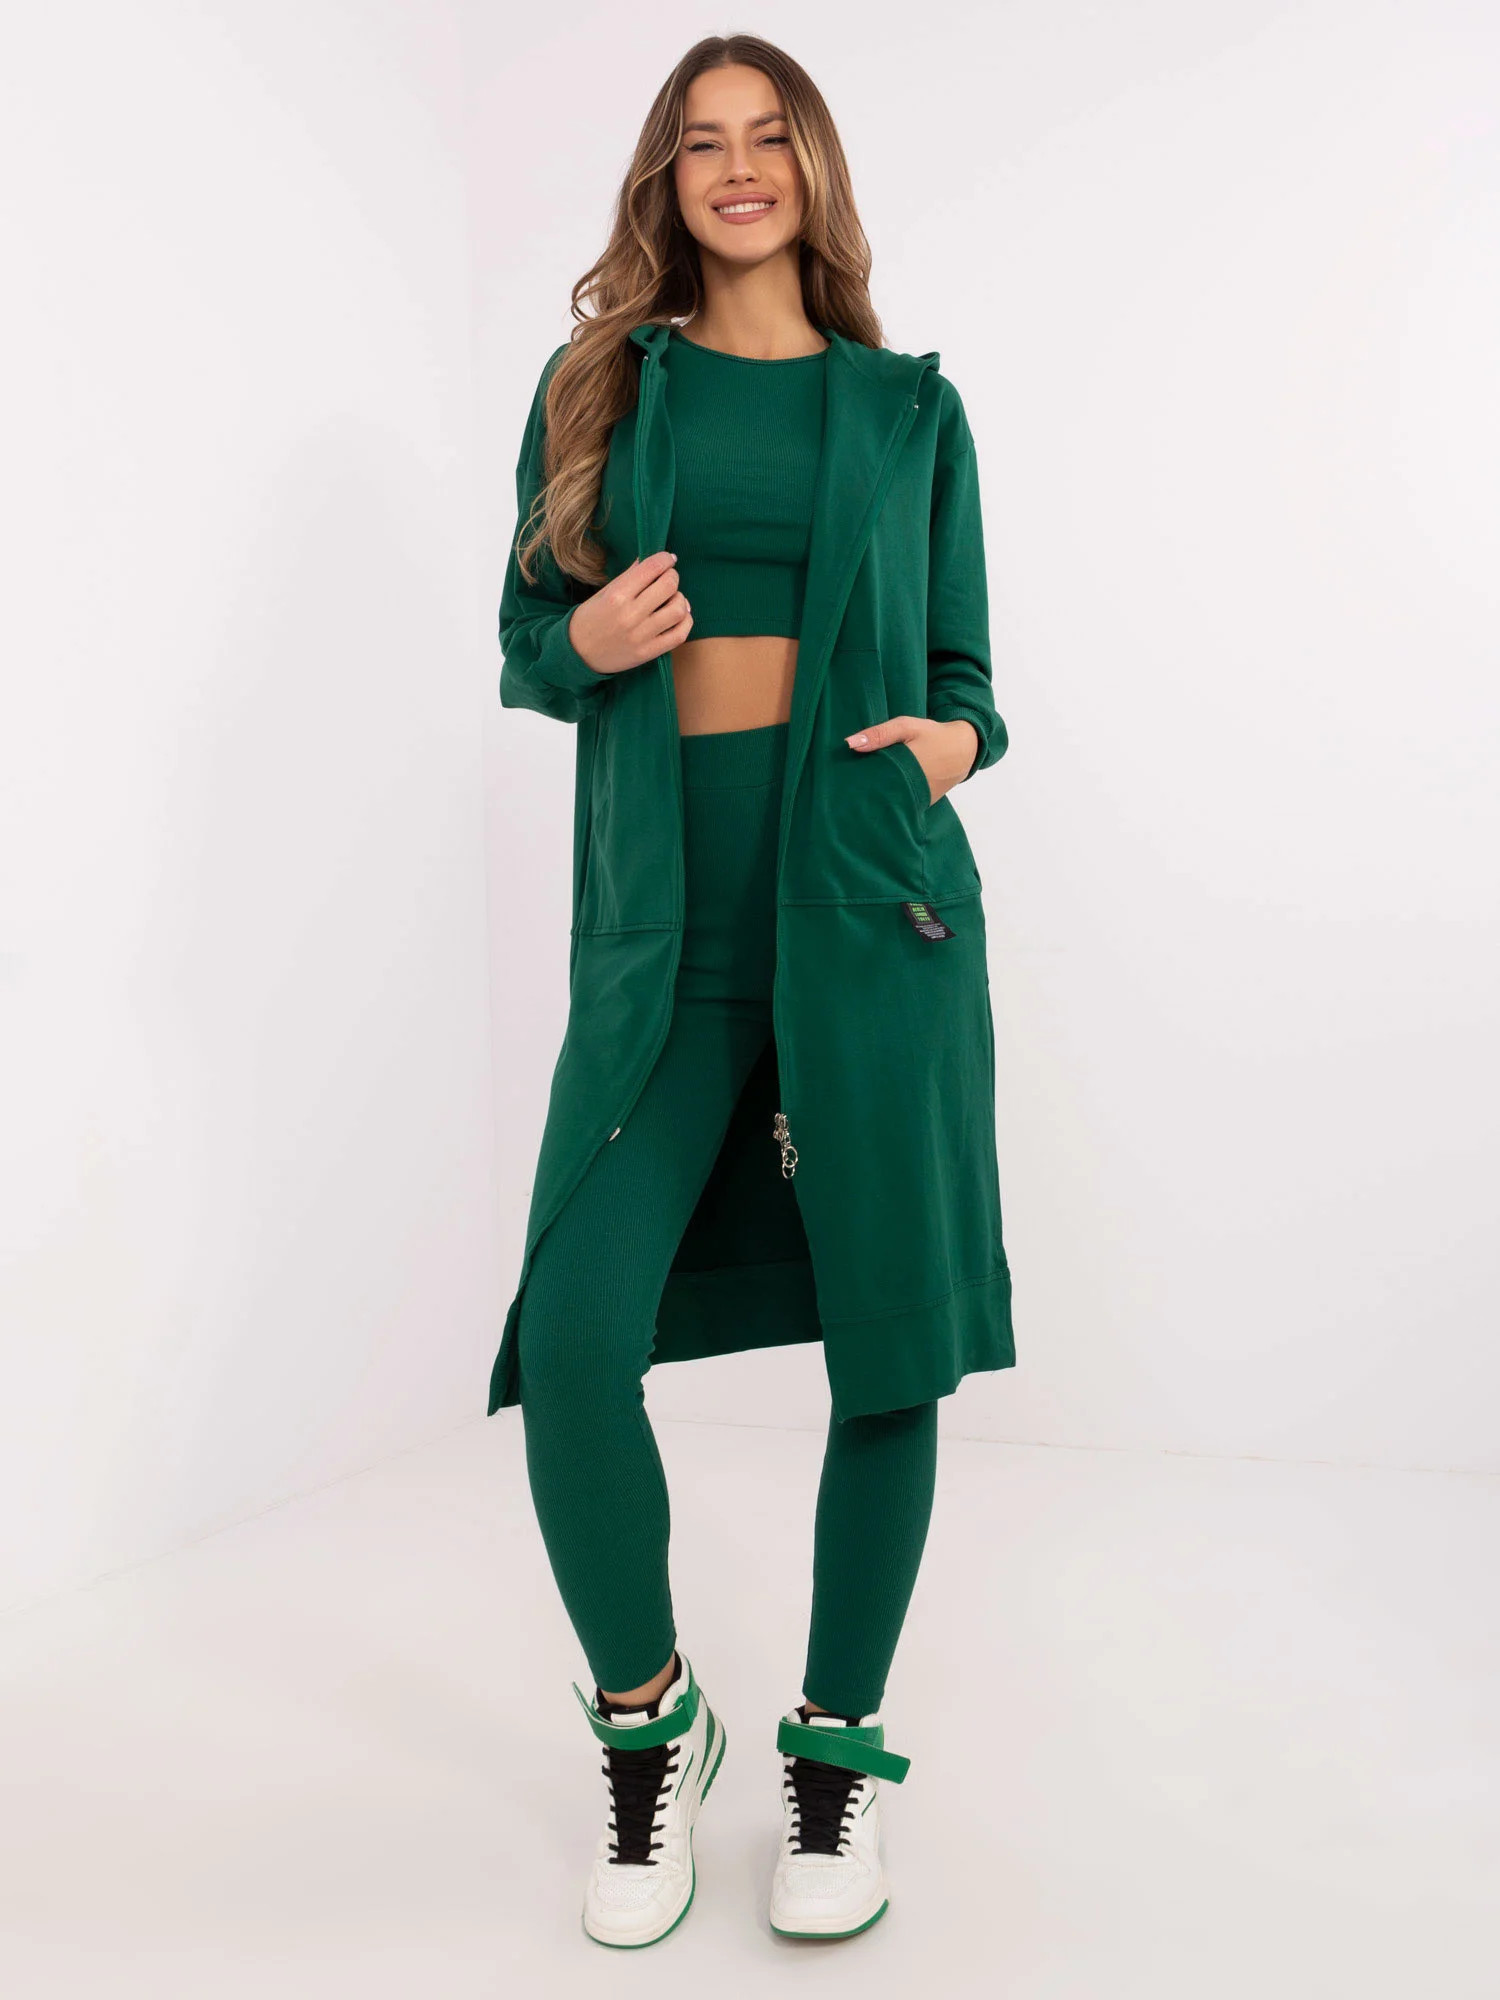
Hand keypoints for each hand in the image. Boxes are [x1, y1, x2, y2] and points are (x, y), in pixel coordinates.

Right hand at [568, 550, 692, 674]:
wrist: (578, 654)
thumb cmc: (591, 619)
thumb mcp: (604, 593)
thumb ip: (629, 576)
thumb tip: (651, 560)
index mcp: (617, 595)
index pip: (652, 568)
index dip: (665, 559)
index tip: (668, 559)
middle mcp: (630, 615)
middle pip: (669, 586)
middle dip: (672, 577)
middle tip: (668, 578)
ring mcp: (641, 636)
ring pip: (678, 610)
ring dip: (680, 599)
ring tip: (672, 599)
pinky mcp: (649, 652)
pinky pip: (679, 635)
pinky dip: (685, 622)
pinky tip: (679, 616)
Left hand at [844, 715, 978, 804]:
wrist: (963, 750)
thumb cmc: (932, 735)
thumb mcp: (906, 727)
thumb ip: (879, 734)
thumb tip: (849, 744)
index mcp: (906, 770)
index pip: (873, 782)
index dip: (856, 783)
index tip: (839, 783)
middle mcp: (912, 790)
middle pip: (879, 796)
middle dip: (862, 793)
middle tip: (842, 791)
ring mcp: (918, 800)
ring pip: (890, 803)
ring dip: (876, 798)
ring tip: (855, 795)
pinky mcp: (922, 804)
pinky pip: (902, 805)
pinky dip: (890, 800)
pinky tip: (877, 795)